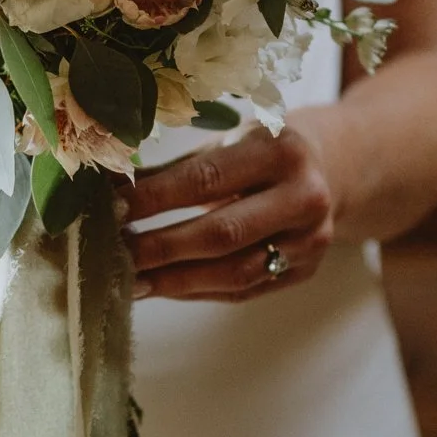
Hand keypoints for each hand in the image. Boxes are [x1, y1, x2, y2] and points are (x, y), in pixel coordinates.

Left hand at [120, 123, 334, 302]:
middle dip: (161, 248)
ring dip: (175, 281)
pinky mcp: (304, 272)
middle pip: (223, 233)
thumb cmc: (259, 153)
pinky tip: (161, 288)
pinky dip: (195, 291)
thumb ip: (170, 170)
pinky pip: (242, 291)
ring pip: (234, 273)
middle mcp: (304, 198)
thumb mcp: (222, 145)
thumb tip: (107, 190)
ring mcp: (310, 241)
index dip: (156, 199)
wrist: (329, 171)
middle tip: (114, 255)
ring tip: (130, 280)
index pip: (207, 180)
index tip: (112, 210)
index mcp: (282, 151)